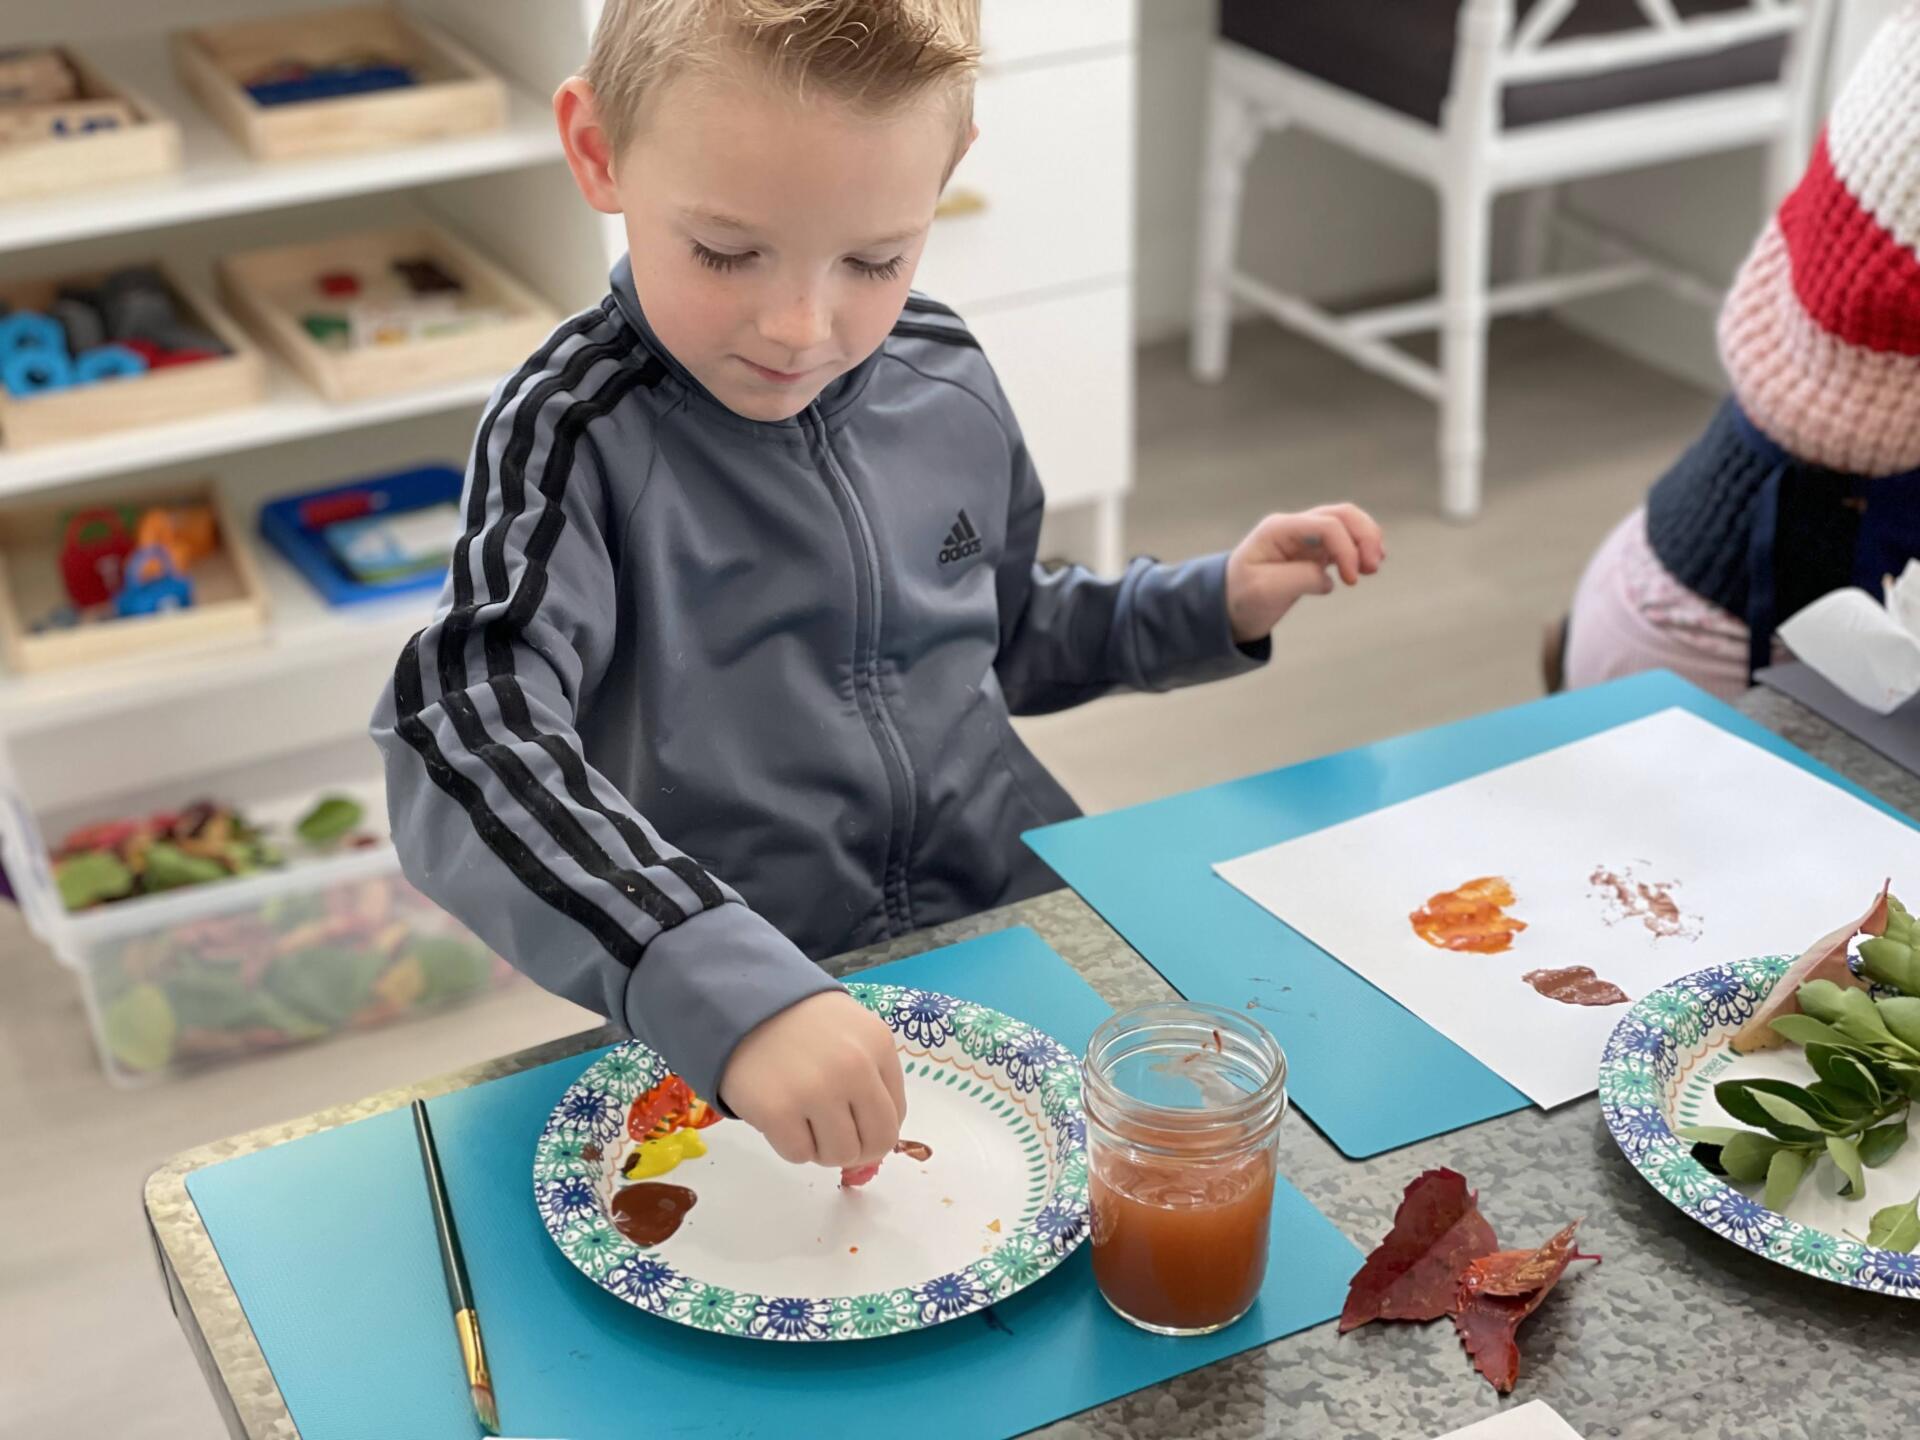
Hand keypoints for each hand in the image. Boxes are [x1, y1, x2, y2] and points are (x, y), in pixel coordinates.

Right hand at [719, 990, 906, 1167]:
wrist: (741, 1003)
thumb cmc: (801, 1022)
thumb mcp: (852, 1033)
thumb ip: (873, 1077)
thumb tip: (876, 1142)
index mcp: (878, 1046)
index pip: (895, 1116)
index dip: (874, 1128)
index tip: (853, 1122)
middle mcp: (854, 1069)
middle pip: (875, 1143)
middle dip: (856, 1147)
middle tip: (831, 1134)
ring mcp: (815, 1091)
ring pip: (839, 1156)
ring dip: (822, 1148)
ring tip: (803, 1119)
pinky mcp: (777, 1111)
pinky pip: (799, 1155)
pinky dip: (790, 1144)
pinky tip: (780, 1115)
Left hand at [1225, 503, 1385, 643]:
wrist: (1229, 607)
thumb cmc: (1241, 597)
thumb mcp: (1266, 590)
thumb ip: (1301, 577)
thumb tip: (1328, 577)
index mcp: (1279, 528)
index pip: (1326, 525)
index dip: (1347, 548)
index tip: (1351, 580)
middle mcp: (1294, 527)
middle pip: (1342, 514)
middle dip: (1365, 536)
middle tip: (1373, 567)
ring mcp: (1305, 538)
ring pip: (1347, 524)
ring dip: (1366, 540)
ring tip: (1373, 567)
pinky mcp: (1313, 553)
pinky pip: (1344, 541)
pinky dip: (1360, 550)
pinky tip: (1368, 567)